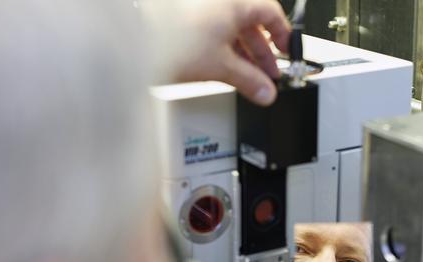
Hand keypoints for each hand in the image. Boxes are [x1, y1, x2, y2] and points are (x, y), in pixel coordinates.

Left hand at [147, 0, 290, 105]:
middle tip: (267, 74)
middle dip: (261, 52)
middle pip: (251, 23)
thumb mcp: (222, 67)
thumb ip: (249, 81)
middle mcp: (218, 1)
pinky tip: (224, 69)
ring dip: (242, 54)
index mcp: (234, 2)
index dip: (282, 35)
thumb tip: (265, 92)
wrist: (138, 43)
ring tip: (248, 77)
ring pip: (231, 29)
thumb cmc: (176, 42)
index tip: (285, 52)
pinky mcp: (186, 21)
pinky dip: (223, 50)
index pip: (271, 13)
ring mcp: (201, 9)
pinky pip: (214, 32)